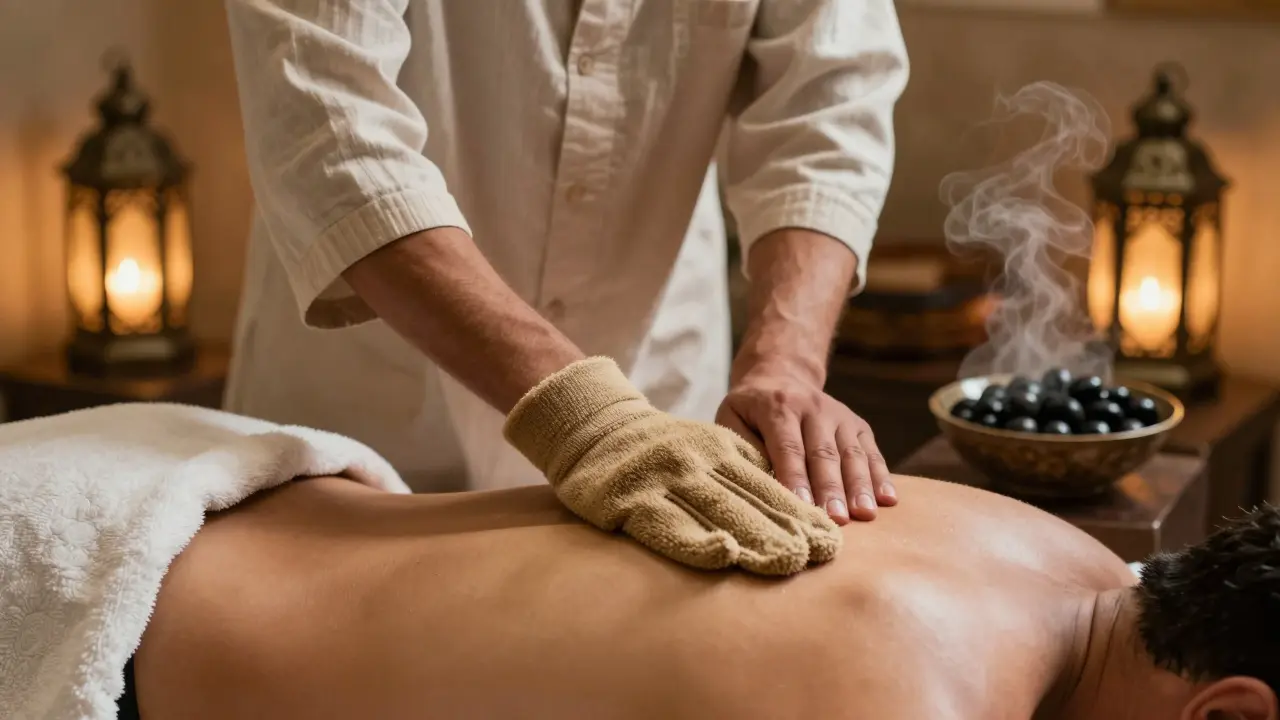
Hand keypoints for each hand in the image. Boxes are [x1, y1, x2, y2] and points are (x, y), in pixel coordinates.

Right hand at [504, 357, 841, 574]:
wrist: (592, 425)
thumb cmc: (654, 444)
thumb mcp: (704, 441)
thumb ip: (741, 462)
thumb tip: (790, 494)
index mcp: (719, 446)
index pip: (769, 483)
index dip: (801, 511)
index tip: (830, 537)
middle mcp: (698, 460)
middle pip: (752, 499)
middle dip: (789, 530)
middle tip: (822, 556)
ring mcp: (666, 479)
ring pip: (719, 511)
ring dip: (755, 538)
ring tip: (787, 561)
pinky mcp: (634, 499)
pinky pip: (671, 525)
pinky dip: (699, 541)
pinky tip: (724, 554)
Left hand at [716, 368, 896, 524]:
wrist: (780, 374)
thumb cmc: (750, 409)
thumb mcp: (732, 417)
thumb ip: (742, 446)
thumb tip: (757, 483)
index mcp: (778, 406)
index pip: (788, 447)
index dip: (795, 478)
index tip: (803, 507)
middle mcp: (813, 408)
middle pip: (824, 453)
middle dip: (831, 489)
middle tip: (837, 520)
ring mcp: (839, 415)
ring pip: (852, 453)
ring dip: (860, 486)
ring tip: (865, 514)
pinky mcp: (857, 423)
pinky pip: (871, 451)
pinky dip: (881, 475)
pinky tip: (888, 499)